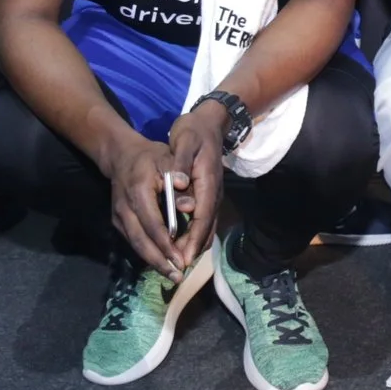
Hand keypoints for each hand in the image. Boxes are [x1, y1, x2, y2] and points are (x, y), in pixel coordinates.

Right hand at [108, 134, 192, 275]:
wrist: (121, 156)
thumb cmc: (151, 157)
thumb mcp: (168, 160)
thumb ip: (179, 181)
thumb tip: (189, 206)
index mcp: (138, 191)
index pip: (152, 224)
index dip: (166, 245)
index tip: (181, 260)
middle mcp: (124, 207)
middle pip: (141, 241)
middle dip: (159, 262)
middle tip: (177, 277)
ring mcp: (118, 216)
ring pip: (136, 245)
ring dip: (154, 262)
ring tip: (172, 276)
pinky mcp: (118, 221)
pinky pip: (133, 241)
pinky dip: (147, 254)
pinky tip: (162, 263)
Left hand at [162, 99, 231, 267]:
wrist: (210, 121)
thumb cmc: (194, 131)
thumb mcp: (185, 141)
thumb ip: (181, 163)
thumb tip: (179, 183)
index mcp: (207, 182)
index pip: (202, 216)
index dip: (193, 238)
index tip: (183, 257)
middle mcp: (213, 193)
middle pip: (206, 227)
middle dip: (192, 249)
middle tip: (177, 268)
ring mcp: (212, 195)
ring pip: (207, 226)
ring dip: (194, 245)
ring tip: (178, 262)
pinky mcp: (208, 195)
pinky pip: (205, 220)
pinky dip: (196, 235)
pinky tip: (183, 244)